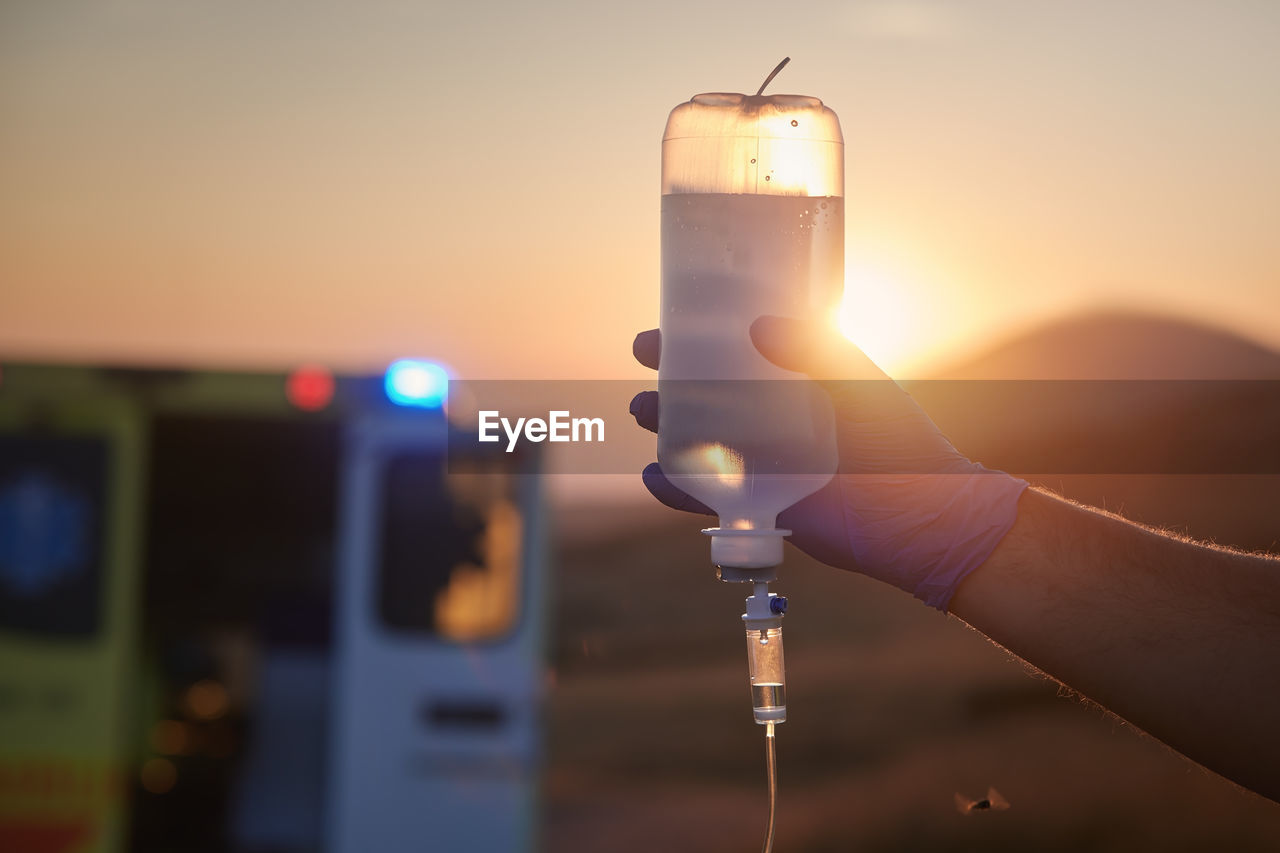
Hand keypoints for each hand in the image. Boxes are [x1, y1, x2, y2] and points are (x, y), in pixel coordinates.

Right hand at [630, 316, 1026, 609]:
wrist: (919, 516)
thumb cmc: (899, 441)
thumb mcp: (856, 379)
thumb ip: (812, 348)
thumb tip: (756, 324)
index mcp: (797, 385)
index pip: (739, 355)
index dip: (701, 339)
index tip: (668, 324)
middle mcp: (776, 422)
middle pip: (709, 394)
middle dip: (672, 377)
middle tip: (647, 357)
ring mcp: (765, 464)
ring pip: (700, 441)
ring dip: (666, 425)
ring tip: (644, 410)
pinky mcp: (762, 506)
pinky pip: (707, 499)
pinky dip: (675, 489)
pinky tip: (652, 475)